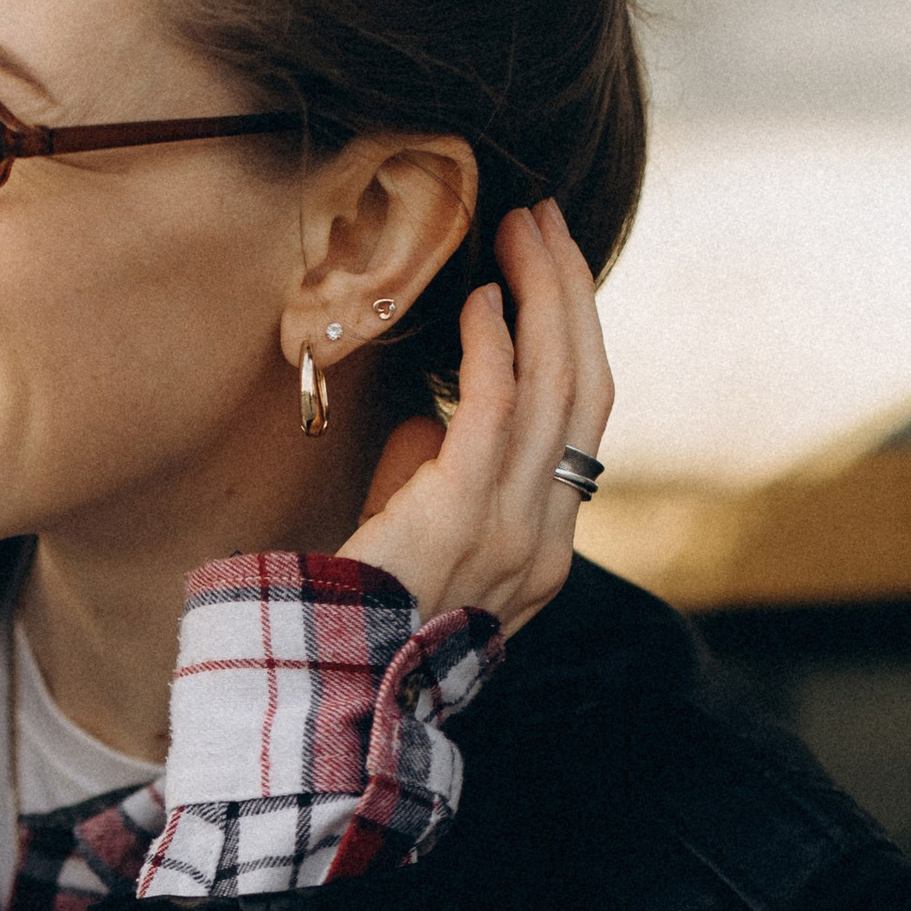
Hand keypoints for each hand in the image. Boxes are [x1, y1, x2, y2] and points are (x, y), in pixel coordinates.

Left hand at [340, 202, 613, 647]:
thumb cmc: (356, 616)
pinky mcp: (462, 516)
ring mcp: (513, 533)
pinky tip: (480, 299)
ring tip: (523, 230)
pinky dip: (492, 346)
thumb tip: (428, 422)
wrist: (324, 690)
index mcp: (542, 550)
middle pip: (587, 391)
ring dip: (543, 295)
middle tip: (547, 221)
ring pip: (557, 388)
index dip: (575, 337)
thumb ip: (430, 480)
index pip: (582, 425)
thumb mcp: (412, 541)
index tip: (550, 271)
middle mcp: (544, 543)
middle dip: (572, 294)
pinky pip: (494, 410)